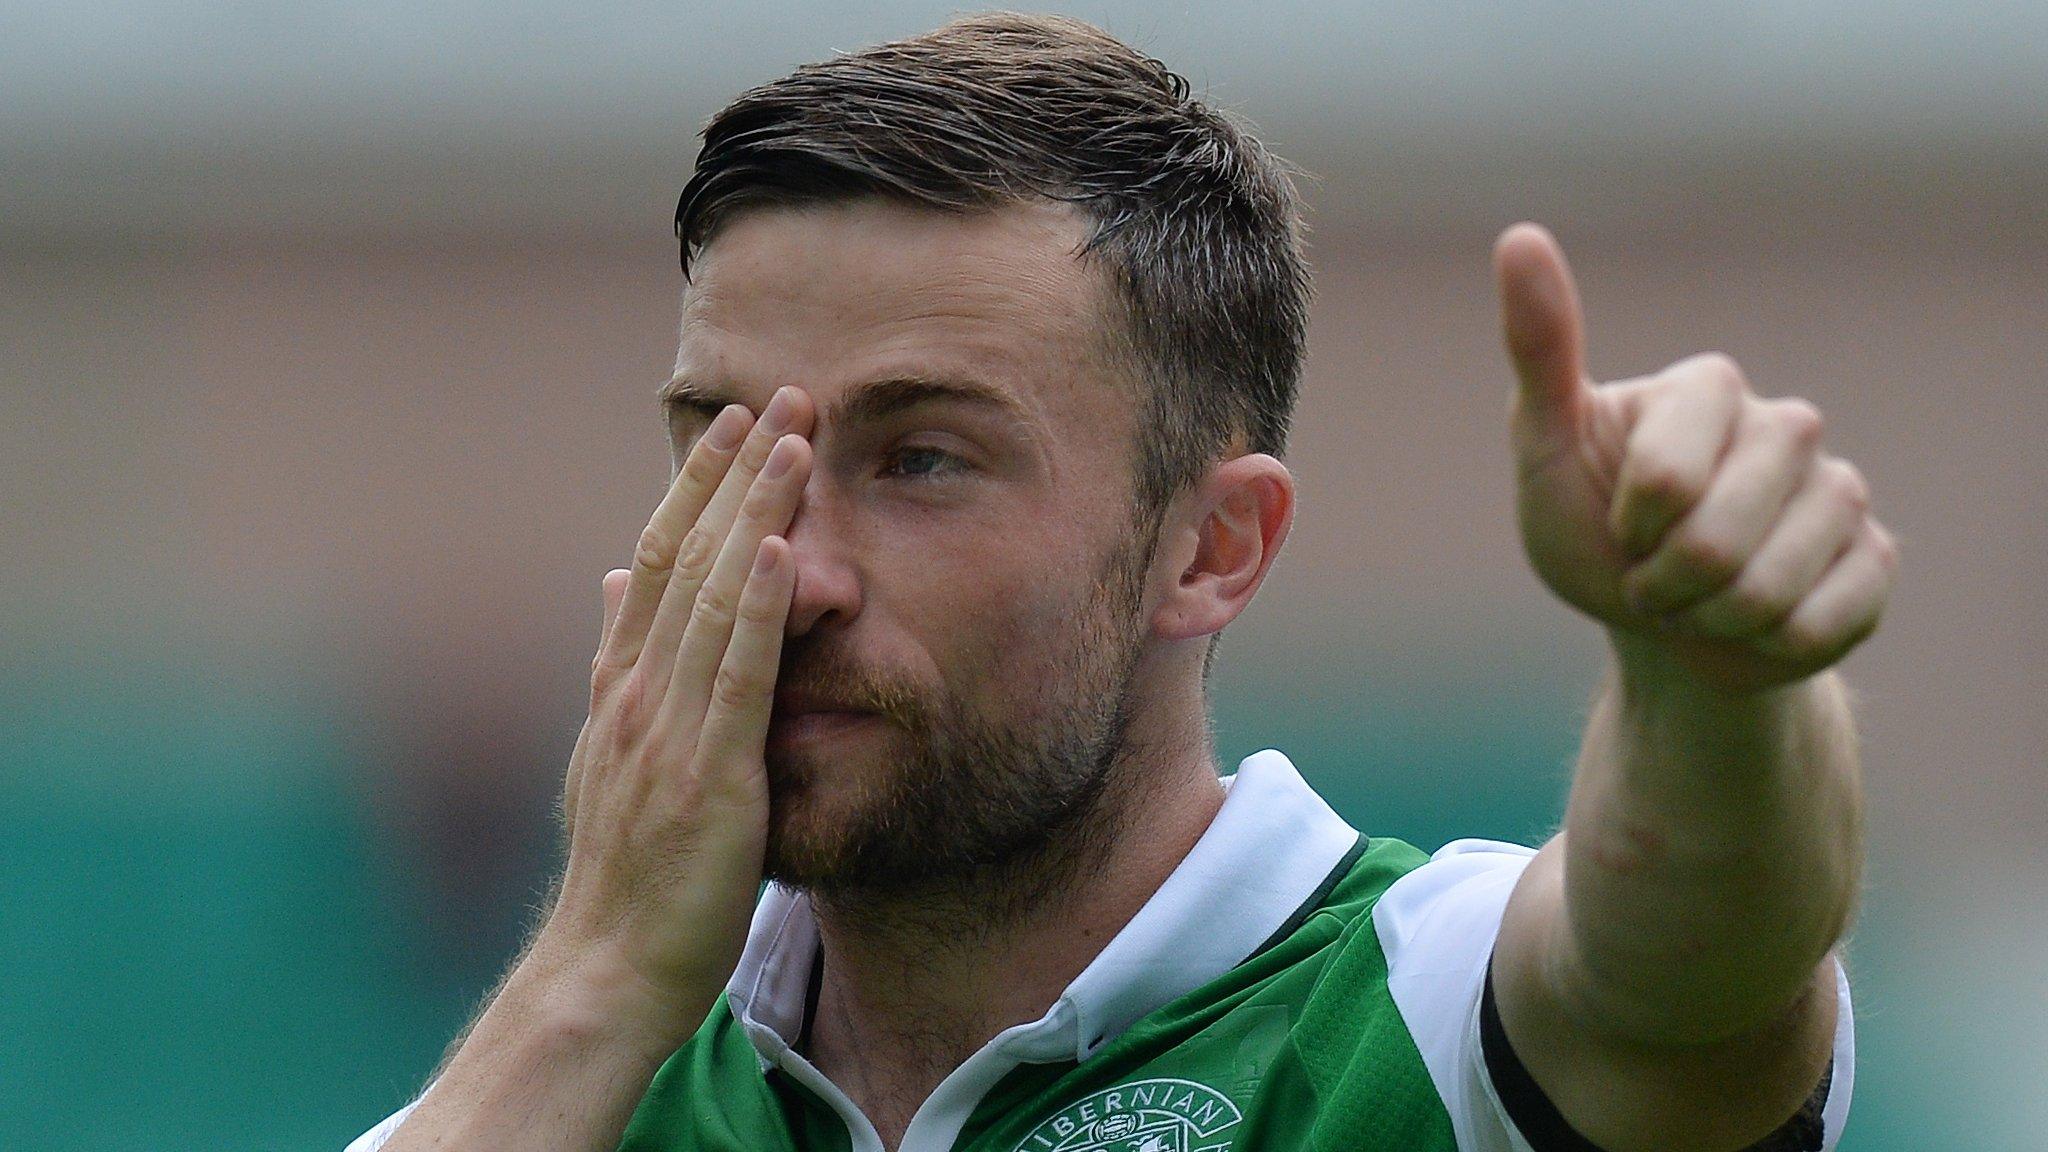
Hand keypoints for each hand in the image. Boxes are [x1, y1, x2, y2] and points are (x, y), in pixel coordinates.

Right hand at [536, 386, 815, 1033]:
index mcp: (620, 683)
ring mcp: (670, 730)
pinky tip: (786, 552)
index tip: (736, 425)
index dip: (697, 487)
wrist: (605, 968)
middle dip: (735, 475)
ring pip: (717, 599)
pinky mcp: (711, 775)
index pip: (658, 558)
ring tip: (795, 445)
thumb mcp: (606, 751)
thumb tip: (615, 578)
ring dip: (756, 515)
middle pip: (687, 557)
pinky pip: (739, 678)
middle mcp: (638, 691)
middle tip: (782, 399)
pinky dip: (761, 609)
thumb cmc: (622, 869)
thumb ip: (616, 661)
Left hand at [1493, 223, 1897, 693]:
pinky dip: (1763, 646)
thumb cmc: (1590, 526)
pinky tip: (1753, 624)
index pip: (1666, 479)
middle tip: (1652, 572)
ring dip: (1709, 619)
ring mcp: (1840, 491)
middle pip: (1718, 541)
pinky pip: (1818, 626)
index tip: (1619, 522)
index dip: (1630, 525)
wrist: (1654, 625)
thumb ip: (1538, 346)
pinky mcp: (1876, 560)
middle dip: (1665, 583)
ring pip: (1769, 590)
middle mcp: (1785, 426)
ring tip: (1698, 597)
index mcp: (1709, 386)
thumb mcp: (1543, 445)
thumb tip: (1519, 235)